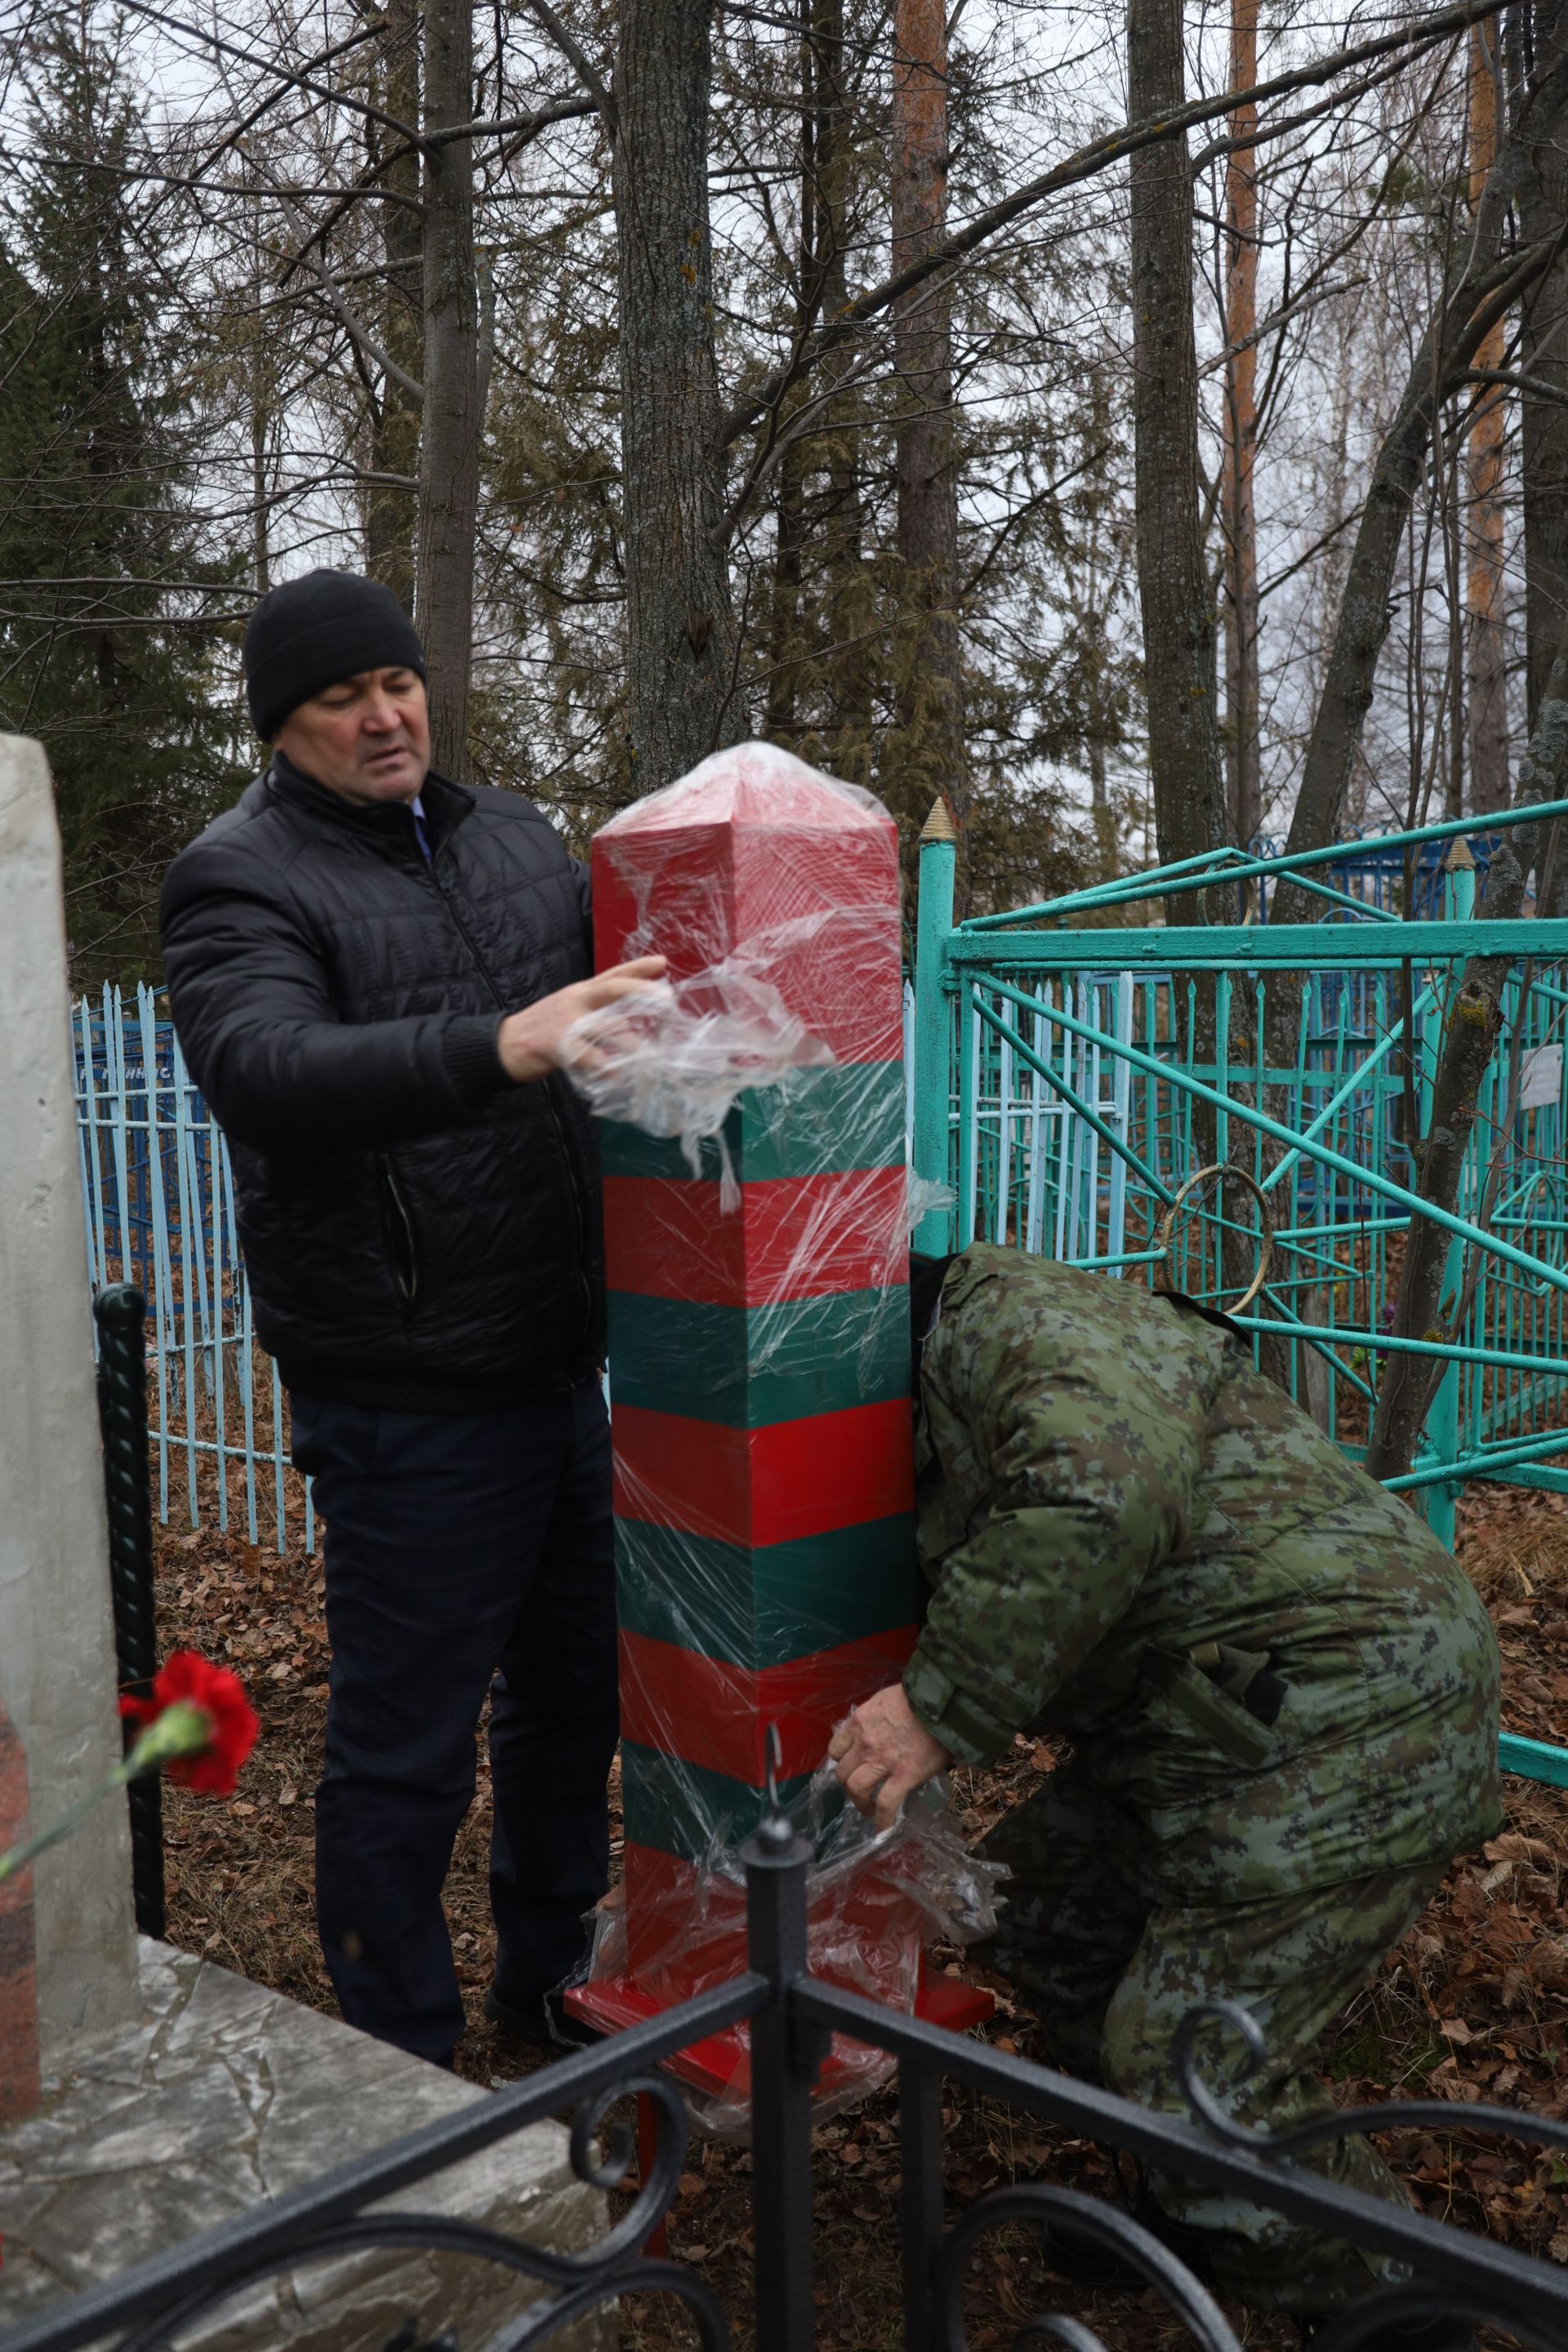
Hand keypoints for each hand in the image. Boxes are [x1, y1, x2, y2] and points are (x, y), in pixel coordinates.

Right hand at [497, 957, 666, 1082]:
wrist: (504, 1045)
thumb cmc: (542, 1030)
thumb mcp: (568, 1010)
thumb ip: (596, 1012)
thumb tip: (630, 1022)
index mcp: (581, 992)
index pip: (613, 975)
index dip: (638, 968)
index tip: (662, 963)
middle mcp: (576, 1001)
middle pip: (612, 989)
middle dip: (641, 992)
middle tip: (667, 1000)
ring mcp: (566, 1022)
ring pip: (607, 1027)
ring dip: (630, 1044)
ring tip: (646, 1058)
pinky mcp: (557, 1045)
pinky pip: (589, 1056)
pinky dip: (606, 1068)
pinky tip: (615, 1076)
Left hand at [829, 1683, 951, 1830]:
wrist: (943, 1704)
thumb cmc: (919, 1698)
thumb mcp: (886, 1700)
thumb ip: (874, 1718)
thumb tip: (877, 1730)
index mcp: (859, 1722)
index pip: (836, 1749)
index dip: (842, 1762)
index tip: (850, 1768)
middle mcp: (864, 1743)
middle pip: (843, 1773)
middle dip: (848, 1786)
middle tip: (860, 1792)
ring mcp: (882, 1761)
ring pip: (857, 1789)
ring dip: (860, 1803)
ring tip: (869, 1810)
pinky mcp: (903, 1776)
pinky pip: (886, 1805)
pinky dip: (882, 1820)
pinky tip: (884, 1829)